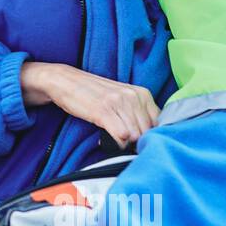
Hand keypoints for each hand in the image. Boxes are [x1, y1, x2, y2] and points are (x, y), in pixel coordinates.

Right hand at [21, 61, 158, 150]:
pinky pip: (120, 137)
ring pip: (135, 137)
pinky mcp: (104, 111)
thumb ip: (138, 114)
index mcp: (143, 93)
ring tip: (111, 138)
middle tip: (121, 142)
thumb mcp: (122, 98)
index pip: (160, 124)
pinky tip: (103, 138)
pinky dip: (113, 143)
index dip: (150, 136)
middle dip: (137, 143)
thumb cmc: (94, 93)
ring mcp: (119, 103)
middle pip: (148, 133)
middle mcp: (134, 96)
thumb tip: (150, 138)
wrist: (65, 81)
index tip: (136, 140)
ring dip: (123, 144)